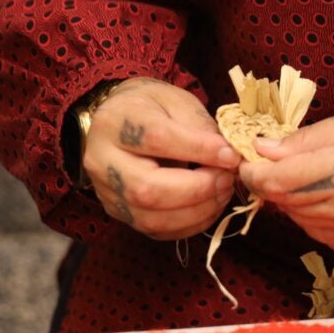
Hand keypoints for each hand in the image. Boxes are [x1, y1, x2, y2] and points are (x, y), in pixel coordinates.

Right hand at [83, 77, 240, 239]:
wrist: (120, 121)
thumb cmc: (152, 108)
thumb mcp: (175, 101)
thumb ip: (199, 126)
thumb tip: (227, 157)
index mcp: (114, 122)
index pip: (156, 138)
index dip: (199, 150)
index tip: (231, 155)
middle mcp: (102, 161)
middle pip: (147, 188)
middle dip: (198, 189)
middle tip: (227, 178)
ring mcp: (107, 193)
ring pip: (151, 218)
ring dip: (197, 211)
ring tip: (222, 192)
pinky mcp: (119, 214)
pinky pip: (155, 231)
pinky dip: (190, 224)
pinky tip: (209, 207)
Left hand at [240, 105, 333, 265]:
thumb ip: (305, 140)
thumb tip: (262, 149)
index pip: (272, 181)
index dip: (254, 172)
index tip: (251, 163)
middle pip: (284, 203)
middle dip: (277, 184)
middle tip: (287, 166)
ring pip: (303, 222)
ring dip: (301, 202)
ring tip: (327, 180)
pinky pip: (328, 238)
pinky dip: (324, 220)